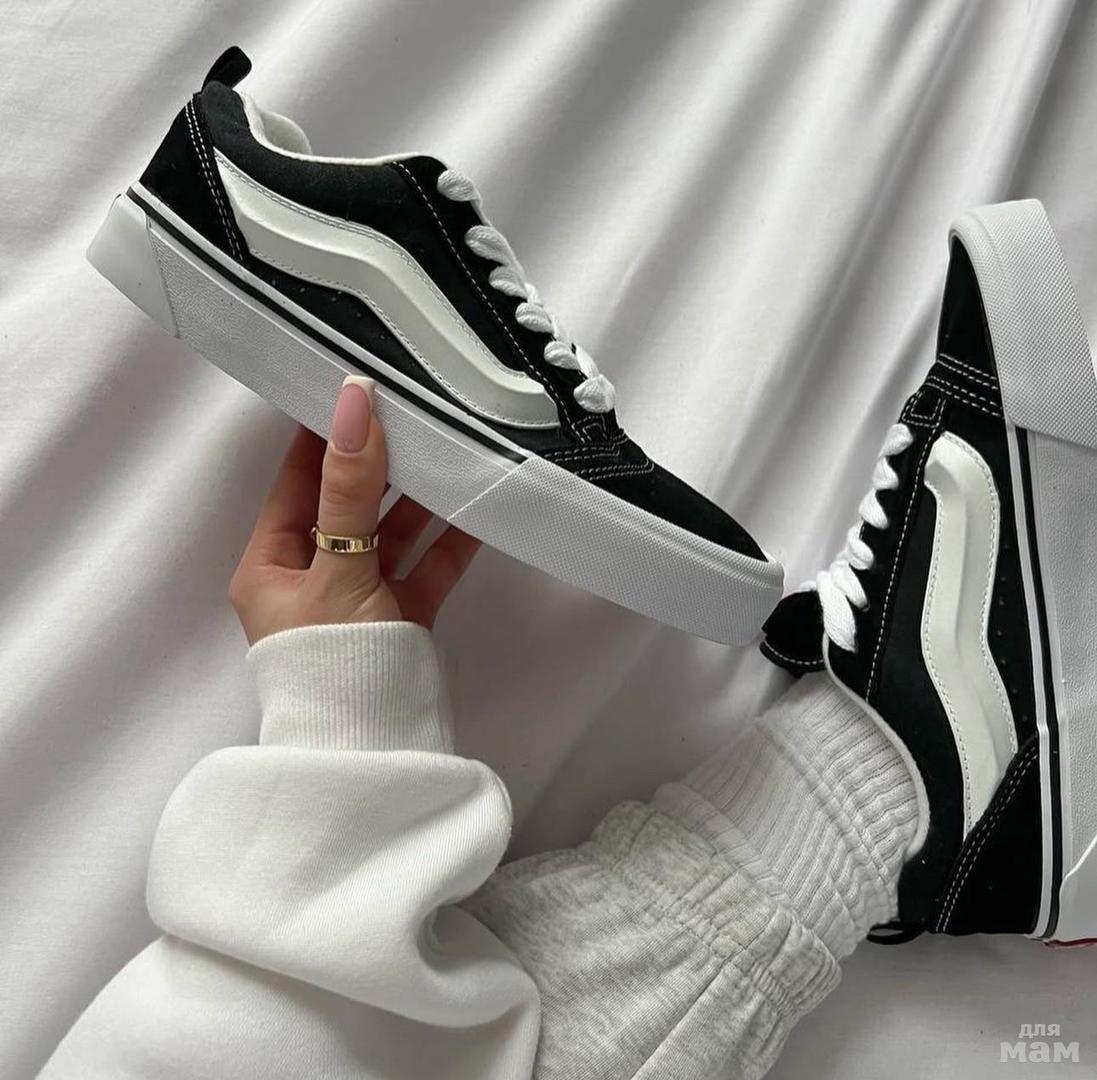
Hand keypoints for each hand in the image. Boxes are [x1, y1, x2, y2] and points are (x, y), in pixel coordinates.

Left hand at [229, 377, 480, 644]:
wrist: (371, 747)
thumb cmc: (332, 658)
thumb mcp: (337, 566)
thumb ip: (349, 489)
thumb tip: (351, 403)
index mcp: (270, 565)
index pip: (294, 483)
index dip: (321, 437)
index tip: (353, 391)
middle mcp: (313, 576)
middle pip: (348, 504)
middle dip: (381, 463)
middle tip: (413, 411)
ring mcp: (360, 596)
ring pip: (392, 533)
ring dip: (420, 498)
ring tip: (449, 449)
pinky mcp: (402, 616)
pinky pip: (426, 566)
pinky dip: (449, 540)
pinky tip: (475, 507)